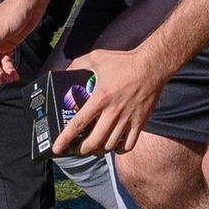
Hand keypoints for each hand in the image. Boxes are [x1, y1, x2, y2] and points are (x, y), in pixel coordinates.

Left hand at [51, 42, 160, 156]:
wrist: (152, 66)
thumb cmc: (124, 62)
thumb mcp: (97, 58)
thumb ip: (79, 64)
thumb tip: (67, 70)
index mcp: (100, 99)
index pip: (78, 124)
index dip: (65, 138)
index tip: (56, 149)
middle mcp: (113, 113)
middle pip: (93, 142)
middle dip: (81, 150)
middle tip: (75, 150)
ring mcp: (127, 119)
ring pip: (109, 146)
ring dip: (98, 150)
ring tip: (92, 148)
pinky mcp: (140, 123)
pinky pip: (128, 145)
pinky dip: (118, 150)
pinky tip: (113, 146)